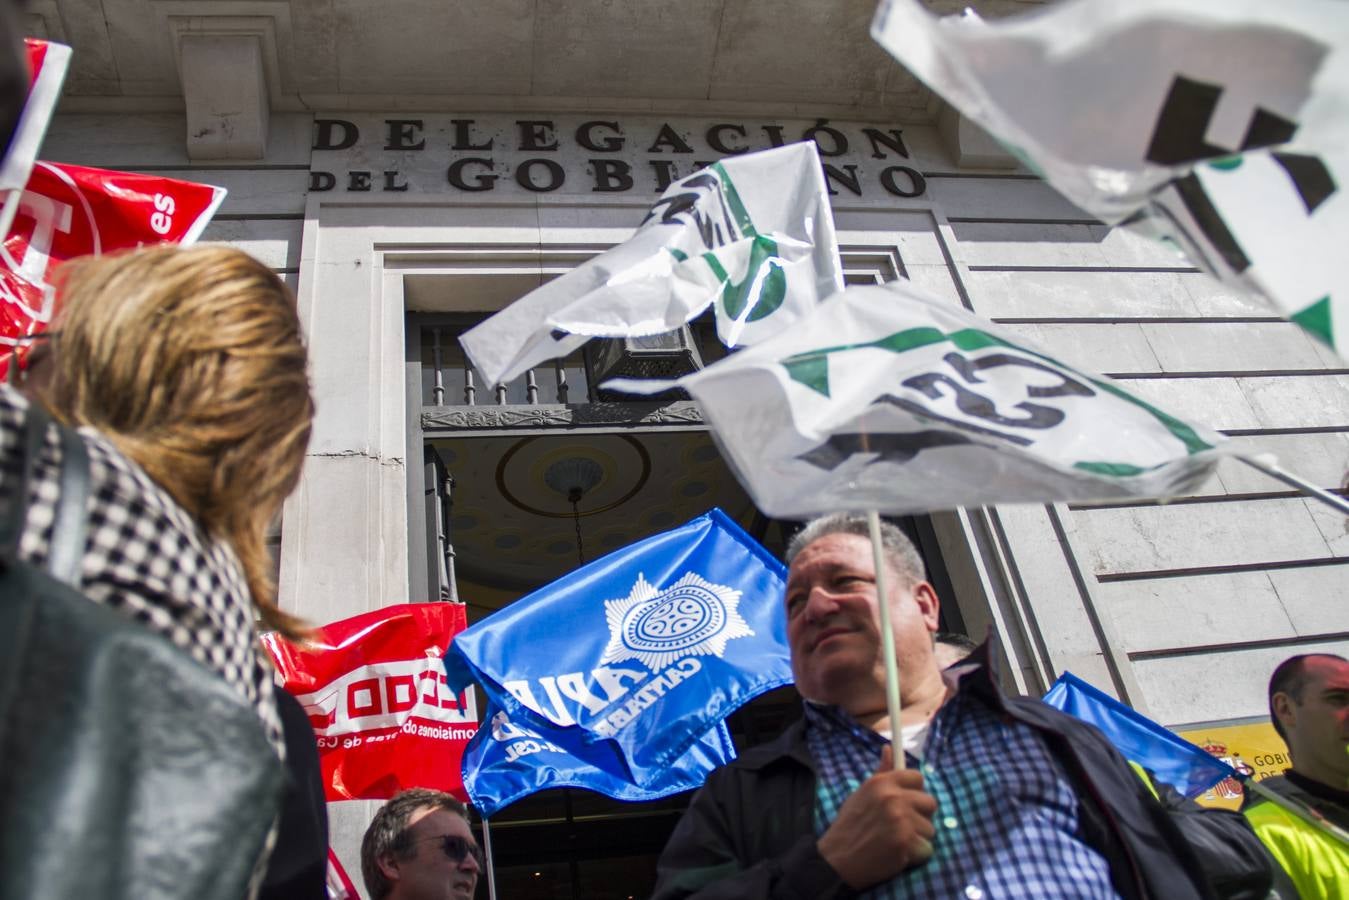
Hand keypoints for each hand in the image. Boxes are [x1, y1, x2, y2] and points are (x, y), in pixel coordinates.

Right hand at [816, 745, 936, 889]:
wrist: (837, 859)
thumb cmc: (849, 825)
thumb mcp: (861, 793)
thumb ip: (881, 773)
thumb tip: (889, 748)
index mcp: (881, 783)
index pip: (917, 777)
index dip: (915, 791)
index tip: (908, 803)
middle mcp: (893, 798)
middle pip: (930, 802)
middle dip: (921, 816)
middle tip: (903, 826)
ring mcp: (901, 821)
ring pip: (930, 829)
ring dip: (918, 839)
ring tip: (897, 842)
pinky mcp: (906, 843)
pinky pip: (927, 849)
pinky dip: (916, 856)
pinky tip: (898, 855)